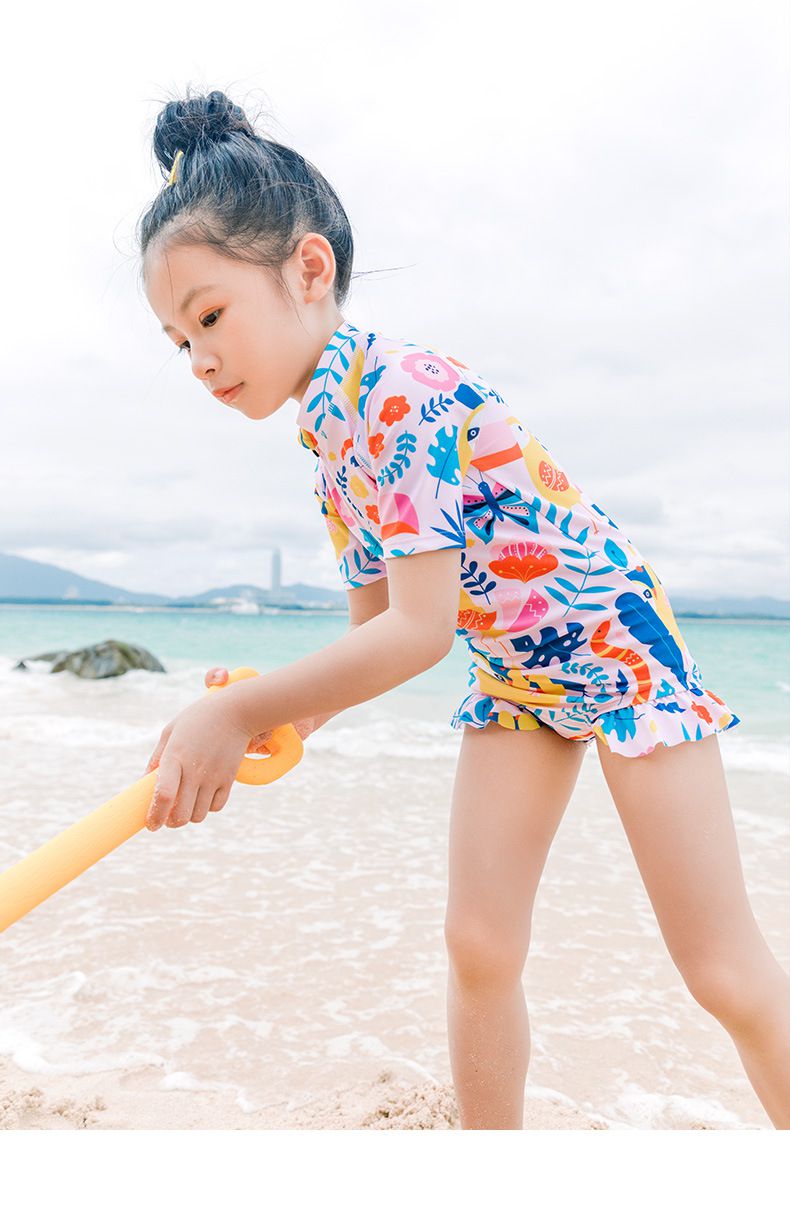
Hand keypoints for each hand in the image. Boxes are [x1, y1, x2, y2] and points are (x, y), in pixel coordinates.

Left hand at [142, 669, 317, 831]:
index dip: (155, 816)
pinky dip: (207, 808)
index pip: (163, 795)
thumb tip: (144, 780)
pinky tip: (202, 797)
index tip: (151, 824)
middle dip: (171, 822)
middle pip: (181, 814)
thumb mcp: (171, 731)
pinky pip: (216, 807)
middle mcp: (194, 770)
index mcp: (175, 757)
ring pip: (198, 815)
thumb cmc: (198, 719)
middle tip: (167, 818)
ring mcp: (214, 776)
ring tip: (185, 806)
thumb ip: (156, 757)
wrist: (236, 711)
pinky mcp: (229, 779)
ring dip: (189, 816)